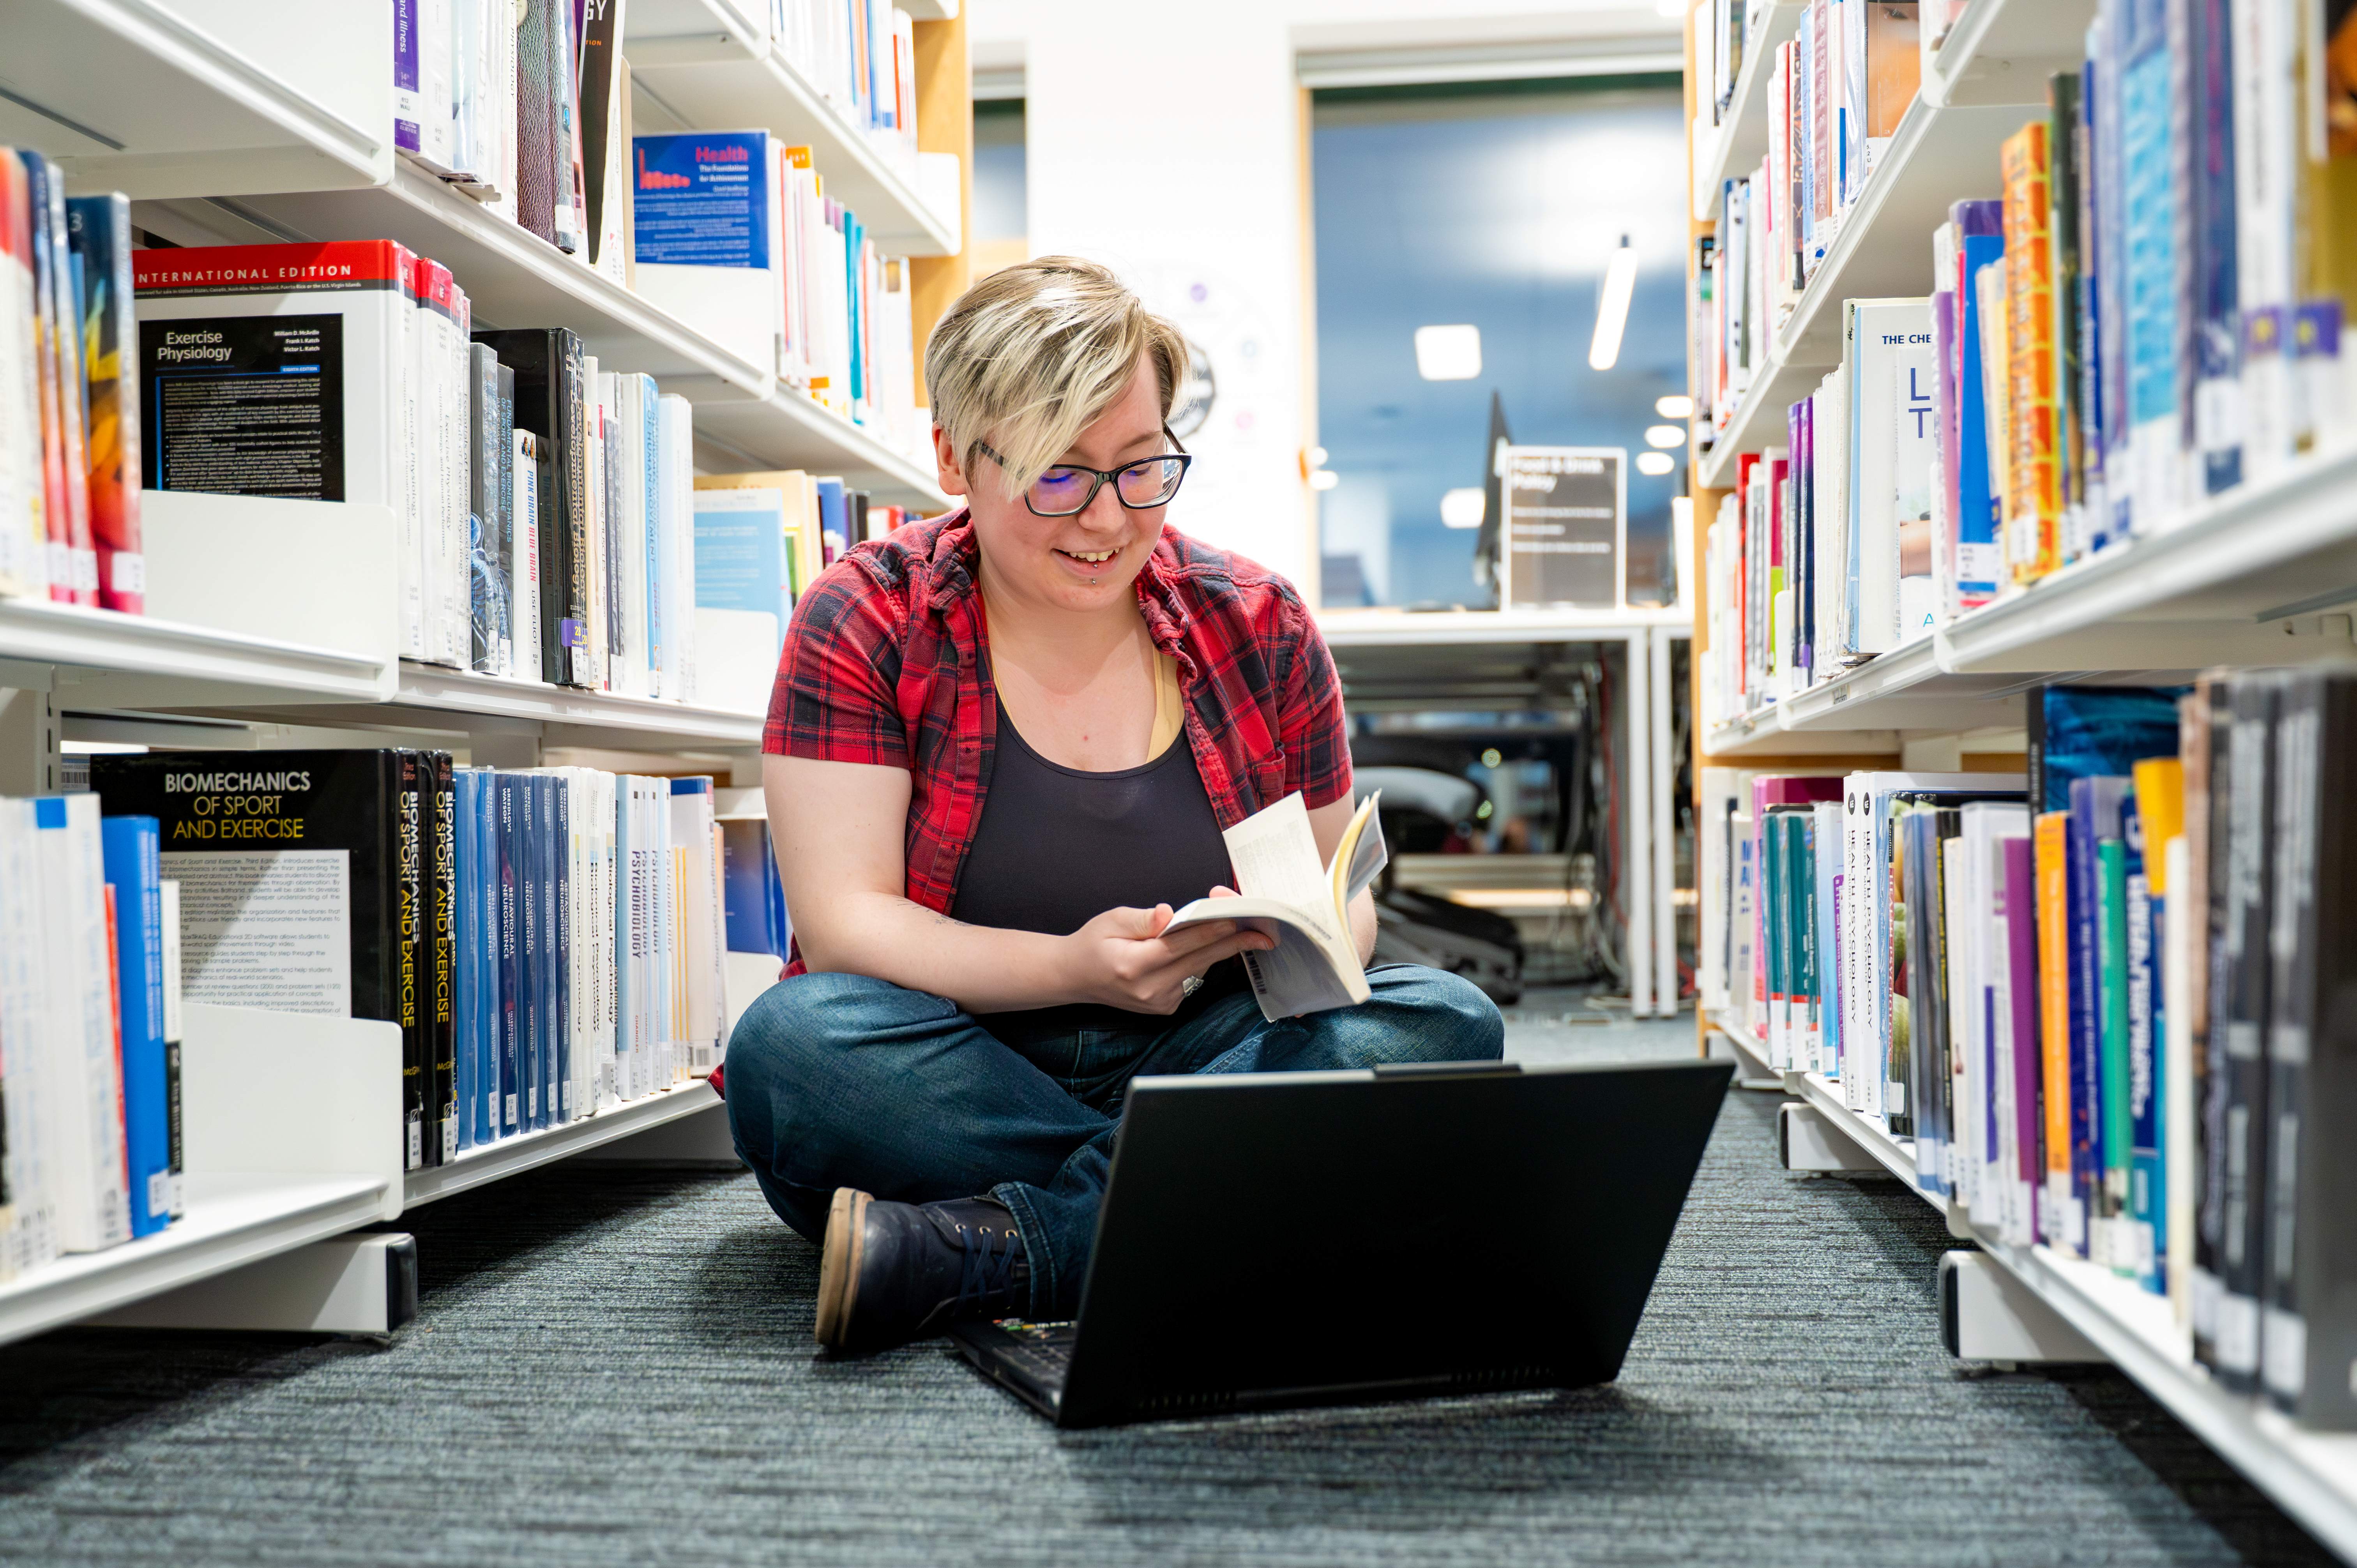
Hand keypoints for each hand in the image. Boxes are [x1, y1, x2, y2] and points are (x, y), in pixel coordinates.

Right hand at [1063, 902, 1269, 1014]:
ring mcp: (1159, 1002)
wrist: (1075, 977)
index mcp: (1134, 965)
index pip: (1181, 945)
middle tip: (1263, 934)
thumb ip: (1143, 919)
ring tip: (1241, 931)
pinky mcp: (1165, 1007)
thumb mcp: (1111, 920)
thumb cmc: (1093, 944)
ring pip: (1198, 969)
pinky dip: (1198, 960)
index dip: (1210, 931)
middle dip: (1232, 944)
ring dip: (1217, 949)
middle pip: (1199, 960)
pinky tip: (1200, 946)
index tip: (1236, 921)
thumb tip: (1169, 914)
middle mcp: (1150, 989)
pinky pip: (1191, 977)